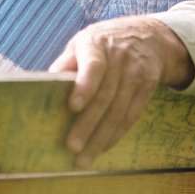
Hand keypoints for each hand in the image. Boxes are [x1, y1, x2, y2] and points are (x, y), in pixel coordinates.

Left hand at [48, 15, 193, 169]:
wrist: (148, 36)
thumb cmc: (102, 42)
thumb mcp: (81, 42)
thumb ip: (66, 63)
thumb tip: (46, 84)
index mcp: (96, 44)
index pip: (94, 66)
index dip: (84, 87)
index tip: (72, 107)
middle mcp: (119, 58)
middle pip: (105, 96)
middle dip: (88, 124)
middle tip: (73, 147)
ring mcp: (136, 73)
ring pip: (119, 110)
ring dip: (102, 137)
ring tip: (85, 157)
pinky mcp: (148, 87)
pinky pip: (132, 115)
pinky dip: (117, 134)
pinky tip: (103, 147)